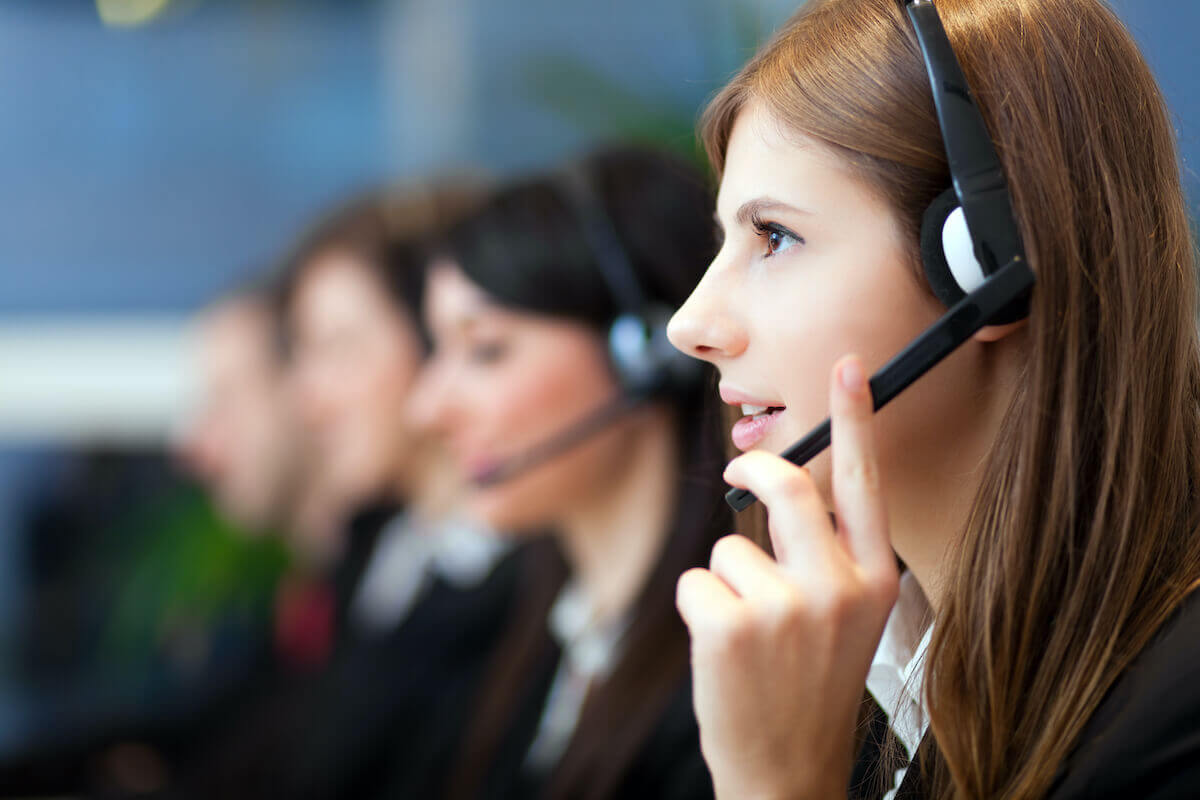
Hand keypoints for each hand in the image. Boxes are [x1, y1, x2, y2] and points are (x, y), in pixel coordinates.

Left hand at [677, 355, 899, 799]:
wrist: (787, 769)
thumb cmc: (807, 687)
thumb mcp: (846, 619)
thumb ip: (826, 555)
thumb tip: (781, 486)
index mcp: (875, 579)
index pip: (864, 484)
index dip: (856, 419)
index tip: (848, 366)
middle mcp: (840, 587)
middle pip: (786, 485)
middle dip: (752, 467)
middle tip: (736, 470)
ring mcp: (787, 607)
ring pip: (730, 544)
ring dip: (725, 578)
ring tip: (747, 632)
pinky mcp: (732, 625)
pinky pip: (697, 579)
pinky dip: (699, 607)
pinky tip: (722, 650)